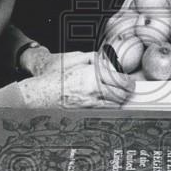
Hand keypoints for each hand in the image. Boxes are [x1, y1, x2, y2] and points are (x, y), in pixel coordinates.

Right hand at [19, 52, 133, 107]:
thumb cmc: (54, 75)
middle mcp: (93, 90)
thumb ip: (93, 58)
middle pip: (120, 94)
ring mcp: (90, 103)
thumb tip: (107, 61)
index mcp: (92, 74)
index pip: (119, 80)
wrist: (41, 92)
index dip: (128, 81)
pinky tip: (110, 103)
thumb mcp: (74, 58)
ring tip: (121, 96)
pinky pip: (104, 111)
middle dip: (127, 92)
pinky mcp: (86, 112)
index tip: (129, 81)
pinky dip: (110, 107)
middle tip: (129, 89)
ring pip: (114, 104)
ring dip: (120, 100)